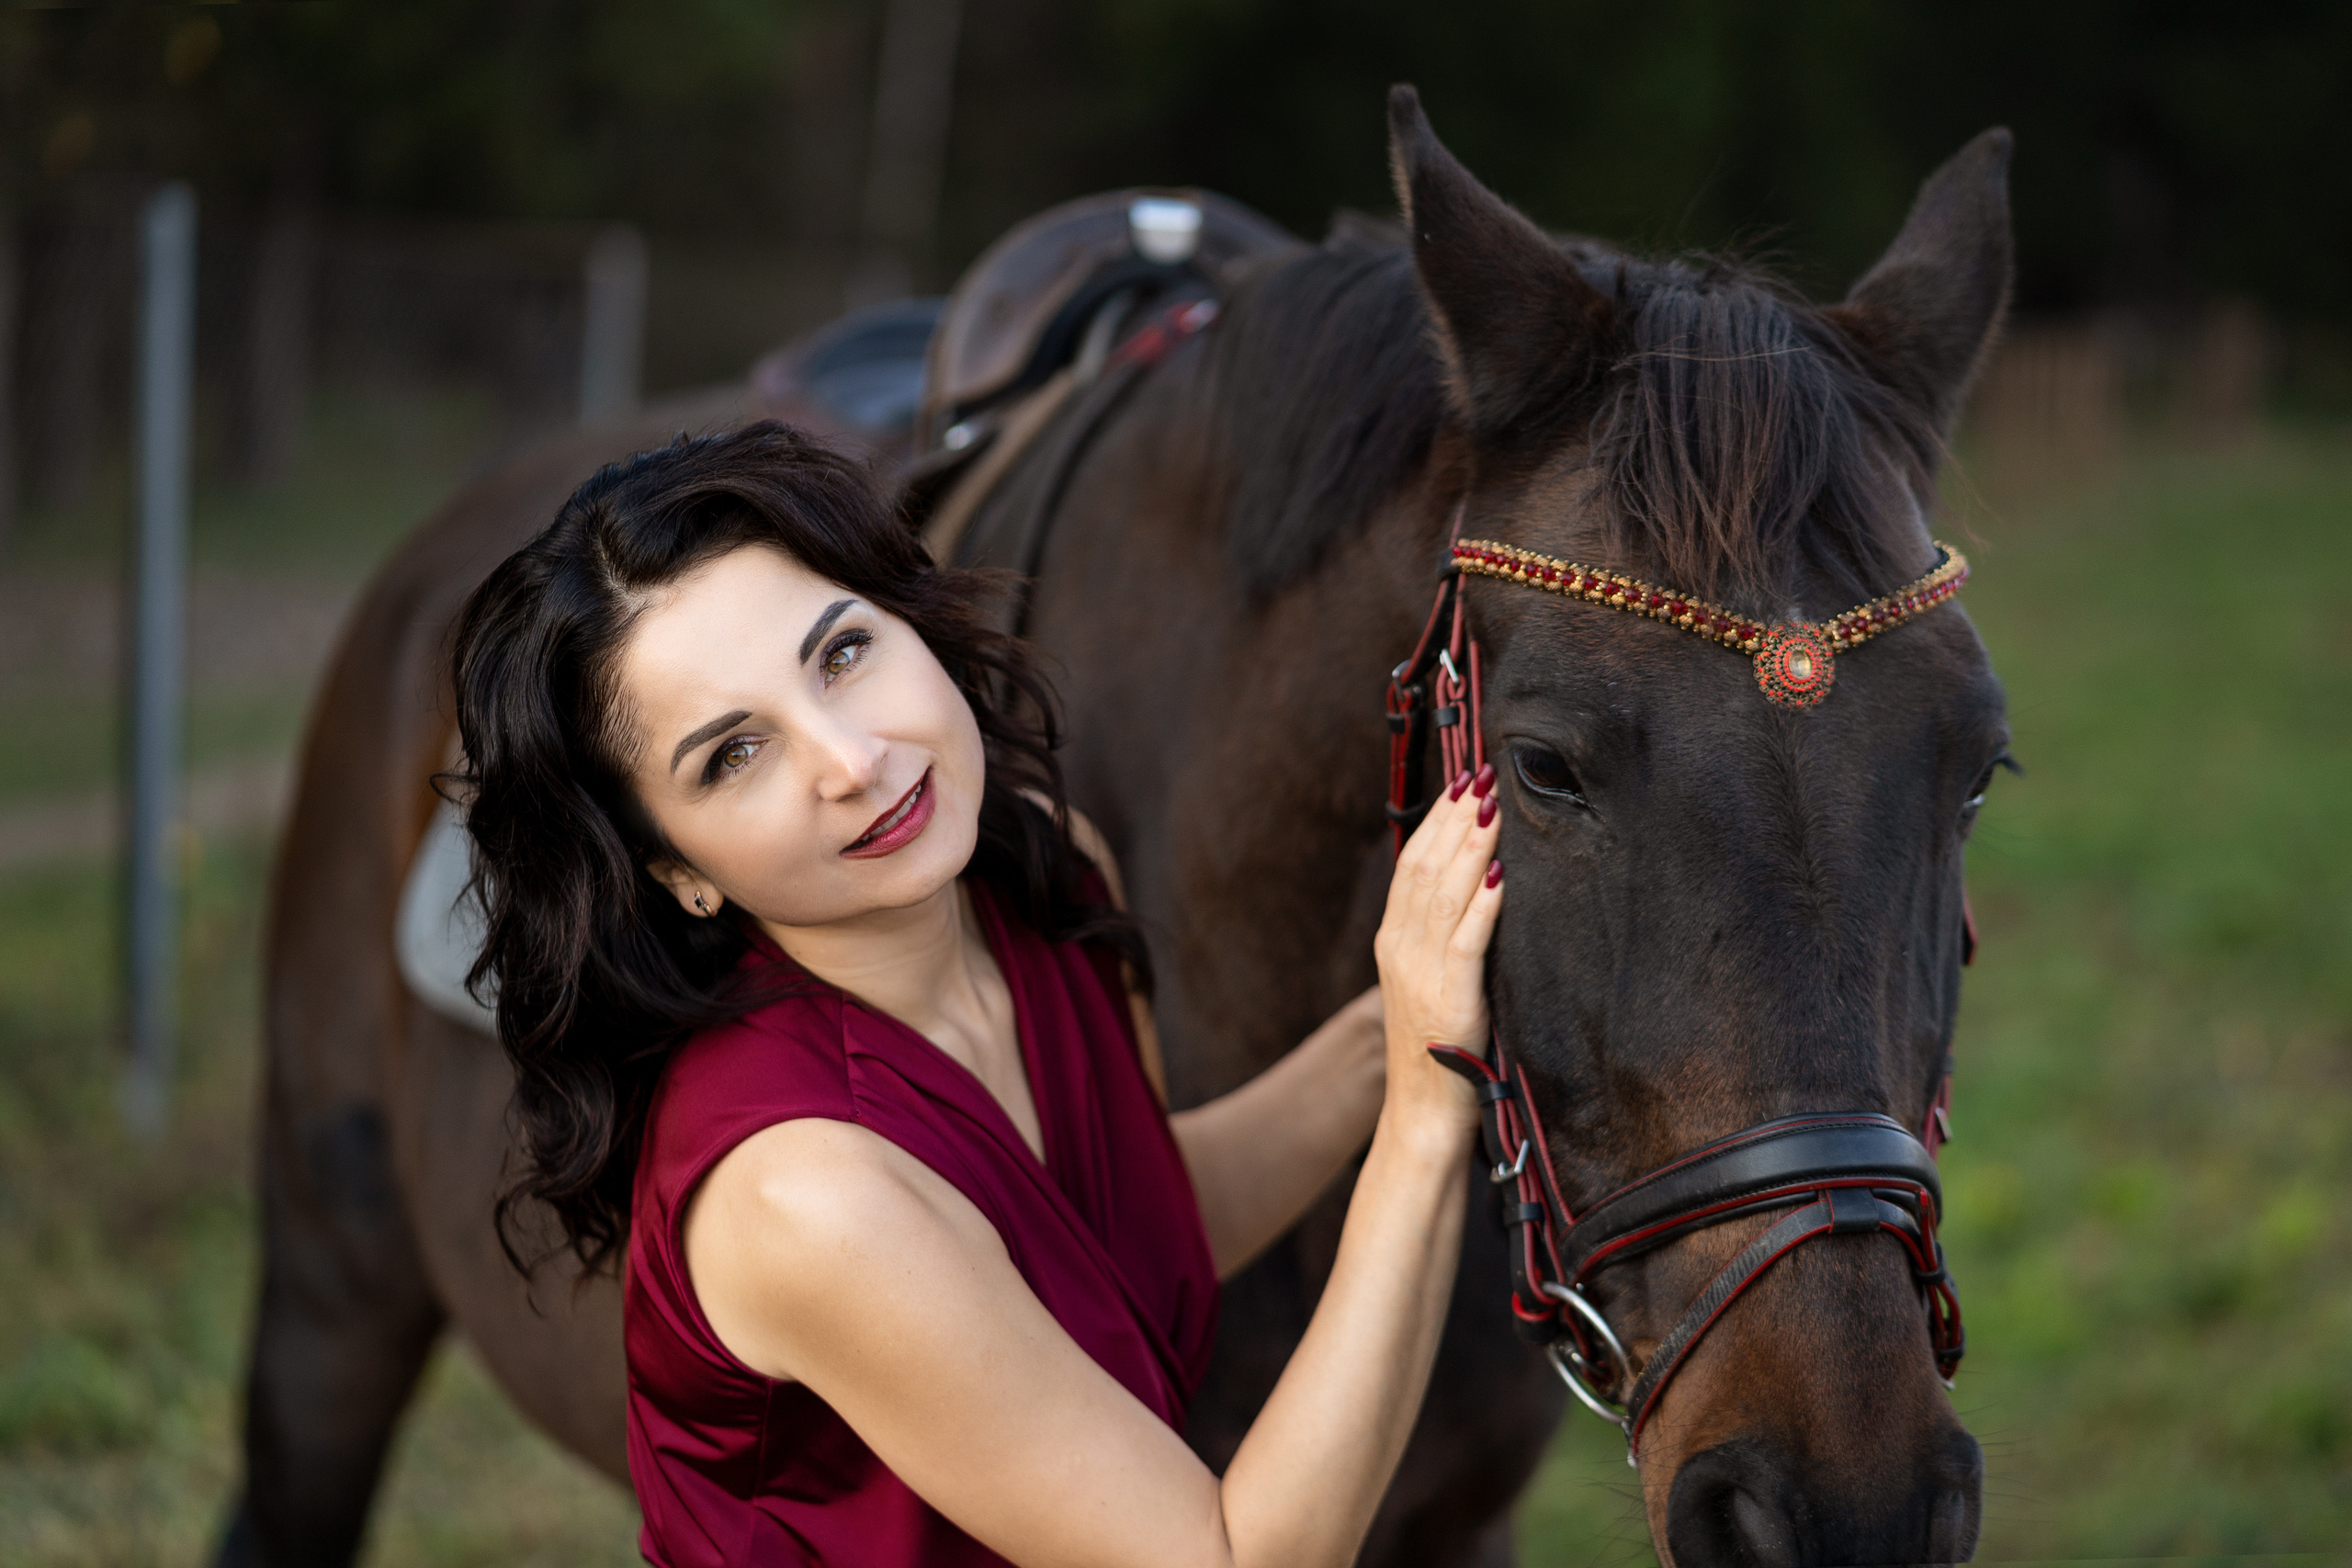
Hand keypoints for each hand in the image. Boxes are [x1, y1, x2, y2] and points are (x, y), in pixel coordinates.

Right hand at [1371, 763, 1504, 1138]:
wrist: (1422, 1116)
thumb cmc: (1437, 1054)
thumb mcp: (1430, 985)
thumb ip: (1443, 939)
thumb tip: (1477, 890)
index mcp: (1393, 942)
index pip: (1413, 864)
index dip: (1438, 820)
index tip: (1464, 782)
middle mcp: (1400, 949)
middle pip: (1424, 866)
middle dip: (1456, 817)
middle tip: (1483, 774)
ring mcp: (1420, 973)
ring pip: (1443, 892)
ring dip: (1471, 844)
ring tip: (1493, 804)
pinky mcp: (1449, 998)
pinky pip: (1466, 939)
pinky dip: (1484, 902)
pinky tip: (1501, 873)